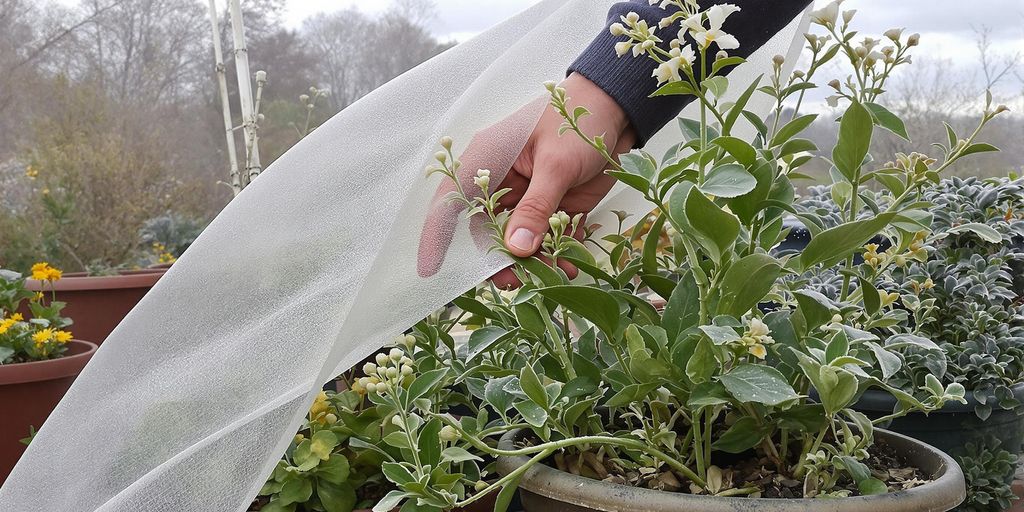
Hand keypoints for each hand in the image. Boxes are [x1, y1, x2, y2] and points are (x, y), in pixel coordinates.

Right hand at [418, 73, 635, 287]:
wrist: (617, 109)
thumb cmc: (577, 119)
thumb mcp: (556, 165)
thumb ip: (537, 208)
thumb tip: (517, 249)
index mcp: (488, 159)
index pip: (451, 202)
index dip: (436, 237)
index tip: (430, 272)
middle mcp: (501, 181)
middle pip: (485, 231)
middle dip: (499, 259)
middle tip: (516, 282)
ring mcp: (526, 196)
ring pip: (517, 240)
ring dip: (533, 261)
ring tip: (554, 276)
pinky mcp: (551, 207)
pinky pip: (546, 239)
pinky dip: (555, 254)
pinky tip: (570, 265)